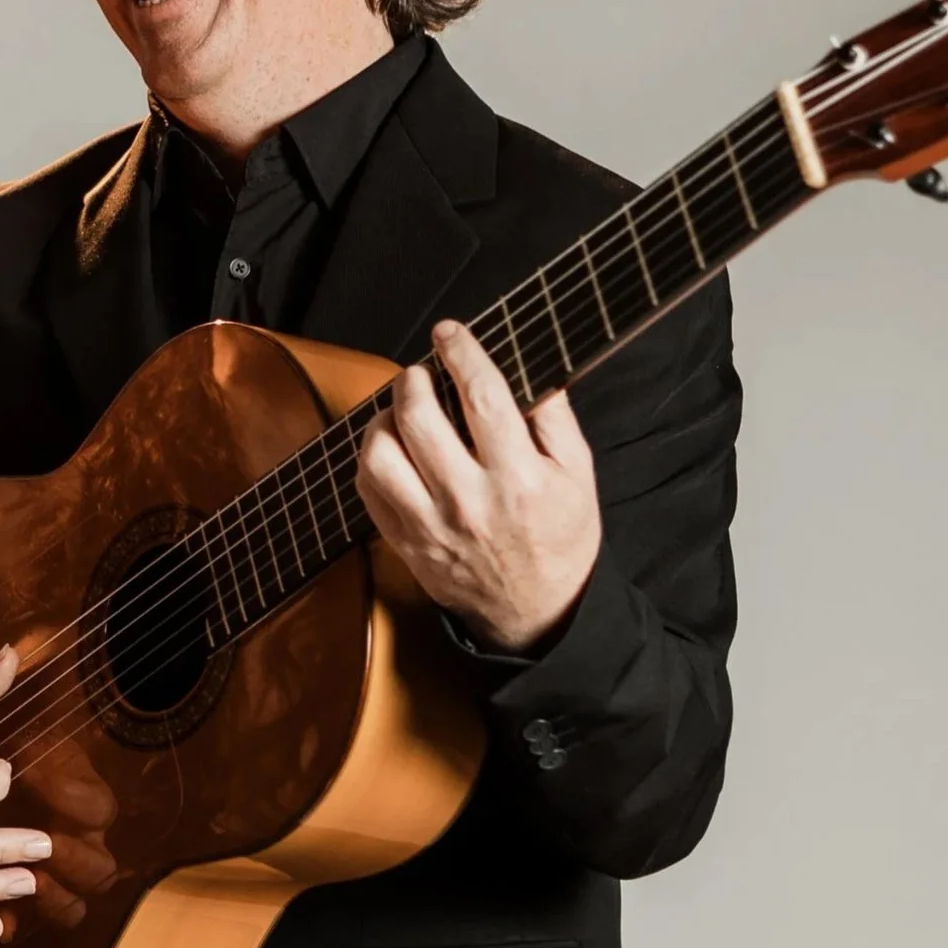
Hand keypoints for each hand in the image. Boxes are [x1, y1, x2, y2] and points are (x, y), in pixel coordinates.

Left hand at [355, 320, 600, 653]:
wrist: (537, 615)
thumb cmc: (560, 540)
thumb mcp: (579, 478)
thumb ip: (556, 422)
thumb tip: (534, 373)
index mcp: (519, 478)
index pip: (481, 397)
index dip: (460, 353)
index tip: (449, 332)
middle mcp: (469, 501)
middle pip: (419, 419)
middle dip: (414, 380)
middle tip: (421, 372)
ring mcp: (430, 525)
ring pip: (380, 455)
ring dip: (383, 419)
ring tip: (401, 411)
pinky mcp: (406, 544)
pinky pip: (367, 491)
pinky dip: (370, 460)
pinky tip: (390, 449)